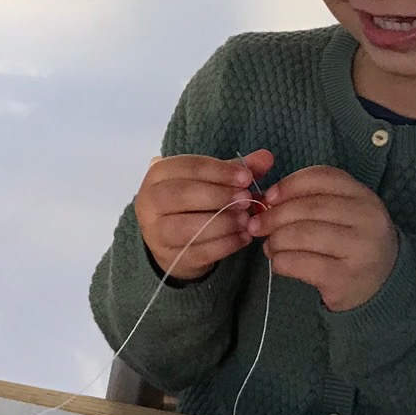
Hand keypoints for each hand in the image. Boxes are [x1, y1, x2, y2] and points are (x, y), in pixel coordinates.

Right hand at [134, 149, 276, 281]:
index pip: (189, 167)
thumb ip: (237, 169)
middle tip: (247, 200)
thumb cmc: (194, 202)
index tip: (246, 178)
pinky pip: (197, 251)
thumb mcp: (213, 181)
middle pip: (183, 195)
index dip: (219, 172)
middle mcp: (149, 201)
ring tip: (247, 221)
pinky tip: (244, 239)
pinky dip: (224, 245)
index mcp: (158, 174)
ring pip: (187, 227)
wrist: (173, 240)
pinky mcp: (168, 257)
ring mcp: (154, 232)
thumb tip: (266, 157)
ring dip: (222, 223)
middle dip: (219, 196)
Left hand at [254, 165, 398, 312]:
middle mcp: (367, 220)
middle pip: (309, 207)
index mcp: (364, 196)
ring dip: (276, 239)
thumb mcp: (344, 212)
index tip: (269, 197)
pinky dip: (281, 261)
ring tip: (269, 245)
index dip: (289, 184)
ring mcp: (358, 250)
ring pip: (303, 234)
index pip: (322, 177)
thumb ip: (312, 200)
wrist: (382, 283)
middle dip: (274, 215)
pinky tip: (279, 262)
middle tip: (256, 225)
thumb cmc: (353, 242)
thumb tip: (266, 202)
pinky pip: (301, 263)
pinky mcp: (344, 278)